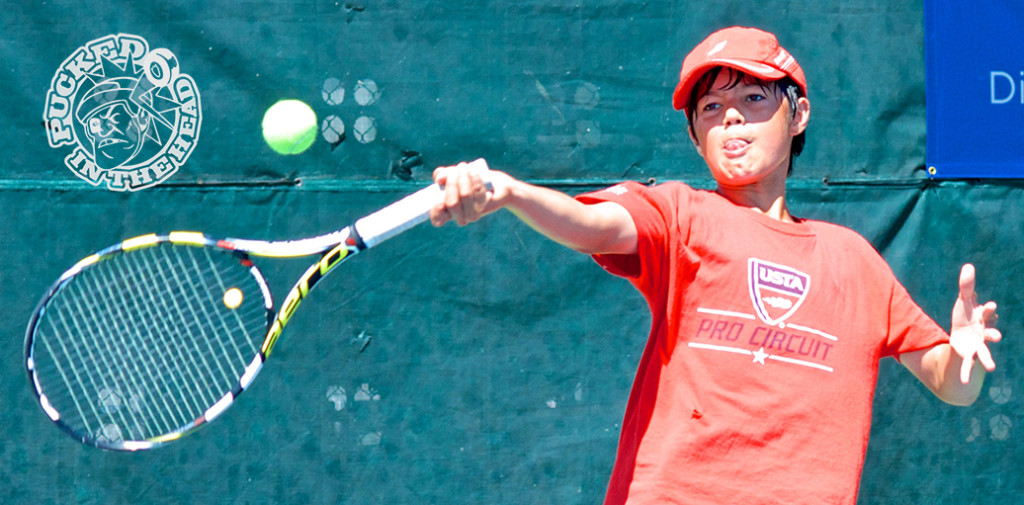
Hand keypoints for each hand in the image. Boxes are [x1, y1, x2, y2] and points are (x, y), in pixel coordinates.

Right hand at [430, 159, 509, 225]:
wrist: (493, 183)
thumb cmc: (467, 180)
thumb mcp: (452, 175)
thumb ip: (442, 174)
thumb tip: (438, 178)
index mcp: (447, 213)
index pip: (437, 219)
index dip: (436, 212)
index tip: (438, 201)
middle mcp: (459, 217)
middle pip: (452, 203)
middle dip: (452, 183)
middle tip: (454, 171)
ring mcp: (472, 213)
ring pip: (465, 195)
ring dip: (463, 177)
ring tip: (463, 166)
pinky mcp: (484, 205)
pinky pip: (477, 191)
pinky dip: (474, 178)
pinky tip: (473, 170)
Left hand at [949, 263, 1000, 383]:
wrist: (963, 336)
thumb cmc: (966, 317)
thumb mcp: (964, 302)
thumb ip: (966, 286)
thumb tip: (968, 266)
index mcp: (982, 319)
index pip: (986, 313)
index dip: (987, 310)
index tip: (989, 306)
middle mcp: (983, 333)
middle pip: (990, 333)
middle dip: (993, 334)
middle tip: (997, 336)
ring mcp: (977, 346)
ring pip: (984, 353)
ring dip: (987, 360)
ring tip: (992, 368)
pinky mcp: (968, 355)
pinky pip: (967, 366)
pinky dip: (966, 374)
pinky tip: (964, 384)